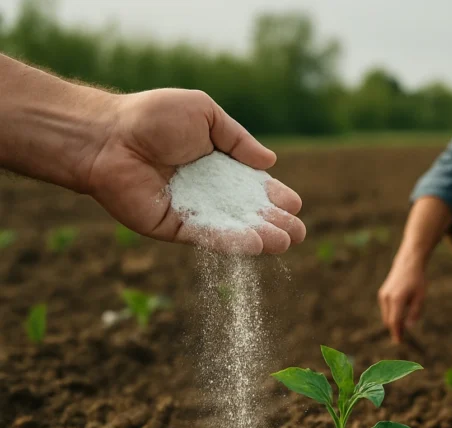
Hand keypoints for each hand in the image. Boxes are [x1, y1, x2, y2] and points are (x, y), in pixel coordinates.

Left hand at [84, 89, 305, 254]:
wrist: (107, 135)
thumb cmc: (153, 117)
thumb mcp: (204, 114)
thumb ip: (238, 139)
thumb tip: (270, 161)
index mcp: (216, 164)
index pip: (252, 186)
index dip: (274, 196)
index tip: (295, 205)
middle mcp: (206, 191)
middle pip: (247, 212)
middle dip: (274, 223)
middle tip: (298, 234)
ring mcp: (191, 212)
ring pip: (232, 229)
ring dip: (259, 237)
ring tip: (284, 243)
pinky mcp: (173, 227)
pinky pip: (206, 236)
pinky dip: (231, 241)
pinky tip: (254, 243)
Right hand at [378, 258, 426, 343]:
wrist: (408, 263)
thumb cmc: (418, 280)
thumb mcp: (420, 297)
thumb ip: (415, 312)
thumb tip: (409, 326)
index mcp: (397, 299)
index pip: (395, 321)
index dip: (397, 333)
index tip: (399, 342)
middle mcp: (387, 298)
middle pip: (389, 320)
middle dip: (395, 329)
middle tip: (402, 338)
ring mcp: (383, 295)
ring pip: (386, 315)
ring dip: (393, 322)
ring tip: (402, 329)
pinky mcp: (382, 293)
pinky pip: (386, 309)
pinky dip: (391, 314)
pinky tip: (399, 317)